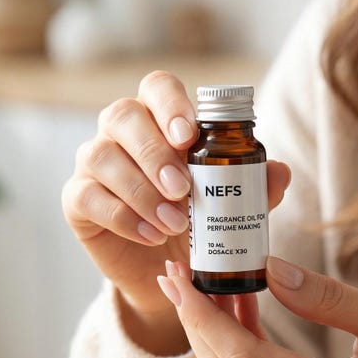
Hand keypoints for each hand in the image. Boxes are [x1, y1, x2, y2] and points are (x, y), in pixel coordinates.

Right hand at [62, 71, 290, 323]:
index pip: (157, 87)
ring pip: (102, 155)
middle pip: (122, 115)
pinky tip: (152, 235)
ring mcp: (93, 163)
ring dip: (141, 190)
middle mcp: (120, 132)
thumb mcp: (231, 205)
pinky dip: (123, 217)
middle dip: (154, 151)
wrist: (168, 270)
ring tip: (175, 224)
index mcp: (158, 118)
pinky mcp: (77, 199)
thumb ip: (254, 187)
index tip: (189, 136)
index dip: (171, 104)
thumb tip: (280, 172)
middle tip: (183, 189)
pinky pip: (87, 196)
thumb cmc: (200, 222)